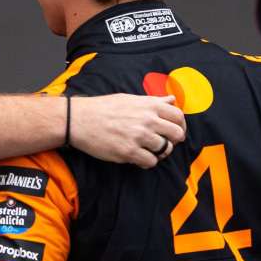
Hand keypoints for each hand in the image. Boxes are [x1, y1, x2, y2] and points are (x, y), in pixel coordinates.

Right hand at [70, 94, 185, 168]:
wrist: (79, 119)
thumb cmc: (103, 108)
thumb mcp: (130, 99)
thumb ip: (153, 101)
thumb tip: (172, 100)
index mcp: (148, 105)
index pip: (178, 116)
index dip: (180, 126)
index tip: (175, 132)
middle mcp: (147, 120)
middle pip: (176, 134)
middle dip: (173, 141)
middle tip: (164, 144)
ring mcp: (139, 136)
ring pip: (165, 149)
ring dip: (159, 152)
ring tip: (149, 151)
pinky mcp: (129, 151)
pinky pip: (150, 162)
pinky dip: (147, 162)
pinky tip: (139, 157)